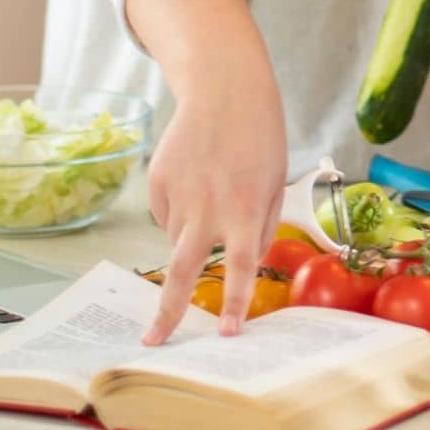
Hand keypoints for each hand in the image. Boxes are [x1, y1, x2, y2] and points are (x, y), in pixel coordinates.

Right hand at [143, 56, 286, 344]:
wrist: (223, 87)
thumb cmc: (259, 134)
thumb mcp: (276, 181)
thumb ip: (261, 225)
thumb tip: (243, 260)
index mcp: (245, 208)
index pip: (241, 267)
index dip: (234, 303)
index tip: (226, 334)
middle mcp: (207, 207)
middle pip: (181, 271)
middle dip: (166, 313)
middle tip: (153, 343)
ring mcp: (178, 195)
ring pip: (178, 238)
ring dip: (191, 235)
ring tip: (213, 193)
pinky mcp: (157, 182)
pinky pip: (166, 214)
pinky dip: (180, 209)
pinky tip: (196, 177)